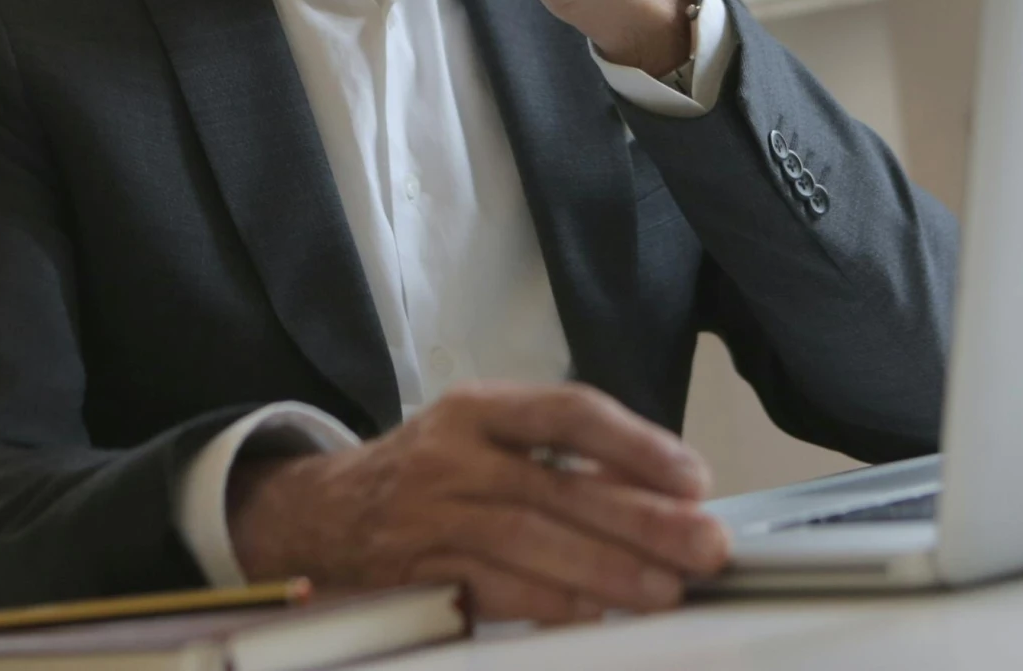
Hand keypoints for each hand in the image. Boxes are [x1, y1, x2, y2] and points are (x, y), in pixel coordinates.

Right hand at [227, 381, 730, 622]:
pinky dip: (546, 604)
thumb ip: (557, 455)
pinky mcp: (413, 575)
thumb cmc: (428, 474)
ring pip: (527, 540)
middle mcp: (450, 454)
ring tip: (665, 590)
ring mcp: (427, 516)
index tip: (693, 478)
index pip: (568, 412)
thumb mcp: (480, 436)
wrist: (319, 514)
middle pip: (557, 486)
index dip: (637, 445)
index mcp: (477, 408)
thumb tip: (665, 497)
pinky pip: (489, 589)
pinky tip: (594, 615)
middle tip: (704, 546)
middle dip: (641, 519)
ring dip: (604, 570)